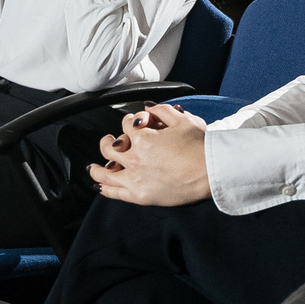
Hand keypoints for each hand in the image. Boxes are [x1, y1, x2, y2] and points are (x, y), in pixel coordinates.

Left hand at [88, 104, 212, 206]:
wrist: (211, 172)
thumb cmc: (200, 146)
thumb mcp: (184, 120)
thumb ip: (163, 111)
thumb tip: (149, 107)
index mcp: (143, 139)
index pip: (127, 124)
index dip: (132, 120)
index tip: (137, 122)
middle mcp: (134, 159)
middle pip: (109, 148)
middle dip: (108, 141)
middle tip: (109, 140)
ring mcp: (135, 179)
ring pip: (105, 173)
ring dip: (97, 168)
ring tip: (94, 167)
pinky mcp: (140, 196)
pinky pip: (115, 193)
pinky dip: (106, 189)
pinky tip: (101, 187)